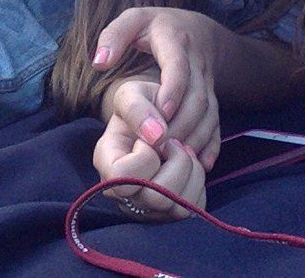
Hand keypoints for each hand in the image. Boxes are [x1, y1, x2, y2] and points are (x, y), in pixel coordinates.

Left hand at [93, 8, 221, 168]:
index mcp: (175, 42)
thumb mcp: (134, 19)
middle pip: (197, 96)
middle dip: (181, 123)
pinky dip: (213, 144)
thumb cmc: (156, 26)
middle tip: (160, 145)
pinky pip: (218, 122)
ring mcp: (208, 82)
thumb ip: (114, 36)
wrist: (198, 29)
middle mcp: (196, 63)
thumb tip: (100, 61)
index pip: (178, 67)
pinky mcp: (213, 98)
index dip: (172, 89)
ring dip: (195, 136)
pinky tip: (202, 164)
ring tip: (173, 157)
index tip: (161, 112)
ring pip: (209, 113)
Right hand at [93, 107, 206, 221]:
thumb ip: (137, 108)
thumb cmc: (142, 106)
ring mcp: (146, 207)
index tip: (150, 140)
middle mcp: (122, 193)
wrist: (155, 119)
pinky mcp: (170, 211)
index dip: (145, 157)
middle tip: (174, 144)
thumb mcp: (132, 93)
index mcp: (105, 163)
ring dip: (191, 171)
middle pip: (155, 198)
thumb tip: (157, 135)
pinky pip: (194, 207)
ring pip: (177, 208)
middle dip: (176, 163)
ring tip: (182, 151)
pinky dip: (199, 182)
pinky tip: (189, 165)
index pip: (122, 176)